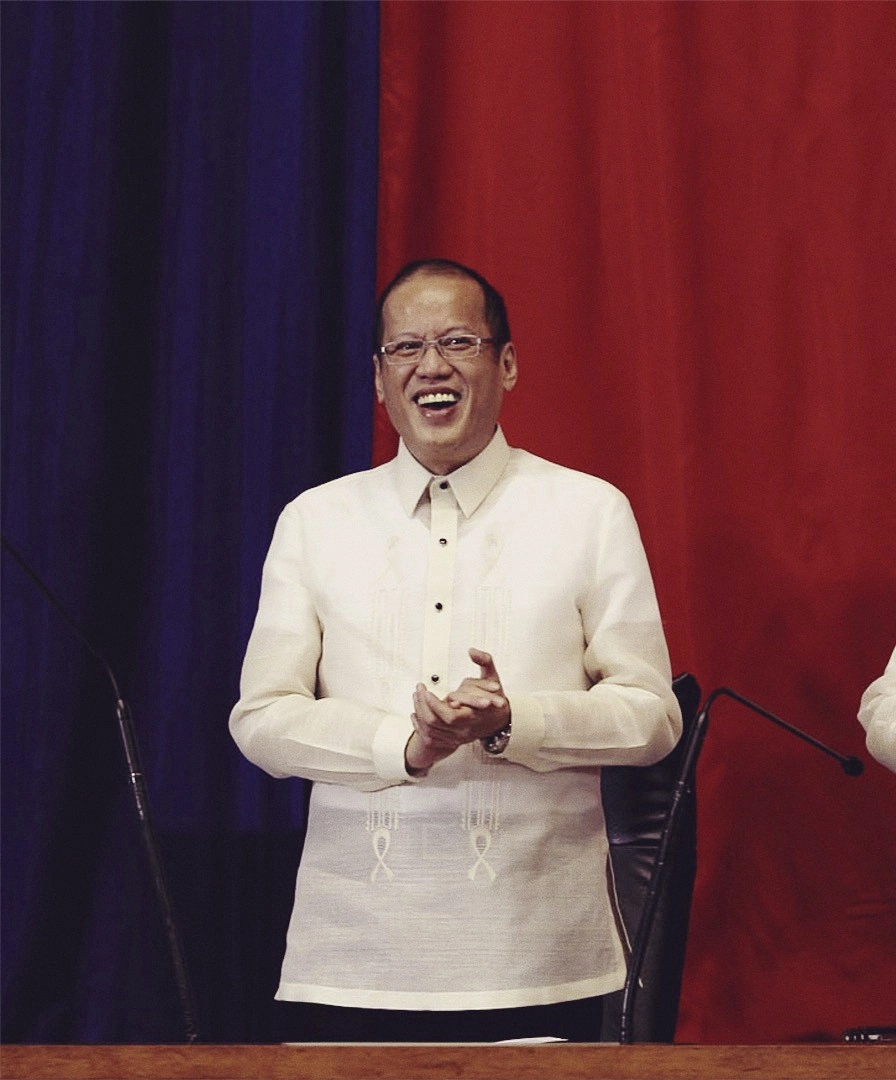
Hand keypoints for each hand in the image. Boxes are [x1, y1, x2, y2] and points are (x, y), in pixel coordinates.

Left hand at [404, 649, 509, 772]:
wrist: (500, 720)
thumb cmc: (495, 698)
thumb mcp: (493, 678)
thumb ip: (485, 661)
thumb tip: (472, 650)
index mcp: (474, 716)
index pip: (450, 716)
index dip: (435, 705)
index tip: (427, 691)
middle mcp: (464, 730)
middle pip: (435, 723)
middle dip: (423, 705)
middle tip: (419, 689)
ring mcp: (457, 737)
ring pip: (430, 729)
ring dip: (419, 712)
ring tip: (417, 695)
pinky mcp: (451, 740)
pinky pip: (430, 737)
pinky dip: (419, 725)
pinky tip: (415, 713)